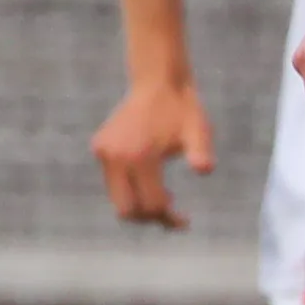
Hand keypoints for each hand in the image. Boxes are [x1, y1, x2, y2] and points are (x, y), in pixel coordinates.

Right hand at [91, 78, 215, 226]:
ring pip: (117, 197)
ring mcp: (104, 152)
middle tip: (172, 217)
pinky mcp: (100, 147)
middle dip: (149, 218)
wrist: (158, 83)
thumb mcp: (199, 131)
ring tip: (165, 200)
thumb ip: (201, 151)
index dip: (169, 218)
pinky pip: (113, 181)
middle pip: (127, 209)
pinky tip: (150, 182)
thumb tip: (205, 170)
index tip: (185, 221)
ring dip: (139, 204)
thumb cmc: (183, 110)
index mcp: (140, 155)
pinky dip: (130, 188)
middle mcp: (116, 156)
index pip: (151, 204)